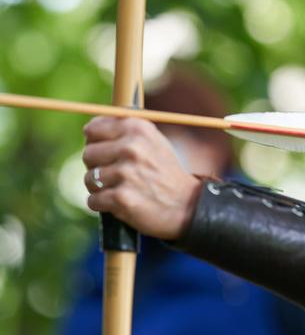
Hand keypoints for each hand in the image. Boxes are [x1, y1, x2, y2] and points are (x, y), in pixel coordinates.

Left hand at [83, 117, 200, 238]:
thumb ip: (125, 132)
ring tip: (120, 189)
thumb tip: (89, 129)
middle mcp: (131, 147)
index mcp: (138, 129)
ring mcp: (126, 173)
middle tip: (115, 175)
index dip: (95, 142)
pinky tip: (119, 203)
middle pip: (88, 154)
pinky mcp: (121, 199)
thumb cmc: (165, 173)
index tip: (104, 152)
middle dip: (96, 166)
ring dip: (99, 188)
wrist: (187, 206)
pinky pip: (93, 200)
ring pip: (89, 179)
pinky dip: (102, 205)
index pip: (92, 129)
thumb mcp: (153, 141)